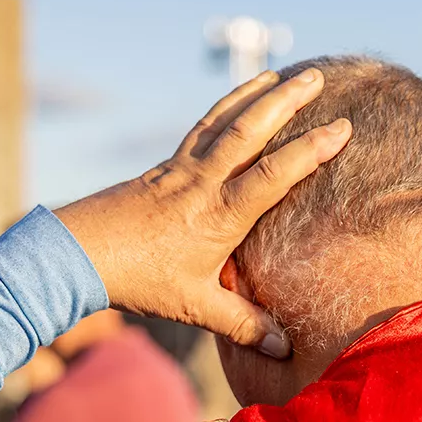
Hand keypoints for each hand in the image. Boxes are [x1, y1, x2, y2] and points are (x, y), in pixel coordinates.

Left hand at [54, 69, 350, 357]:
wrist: (79, 254)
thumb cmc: (139, 280)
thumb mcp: (194, 307)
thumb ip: (242, 324)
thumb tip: (284, 348)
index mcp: (219, 215)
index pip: (274, 174)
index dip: (311, 150)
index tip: (343, 128)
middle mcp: (203, 183)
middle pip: (250, 131)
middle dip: (287, 102)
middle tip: (318, 77)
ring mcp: (181, 169)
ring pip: (224, 121)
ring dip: (255, 94)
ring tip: (281, 74)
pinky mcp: (164, 167)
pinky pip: (202, 128)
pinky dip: (224, 109)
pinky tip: (237, 99)